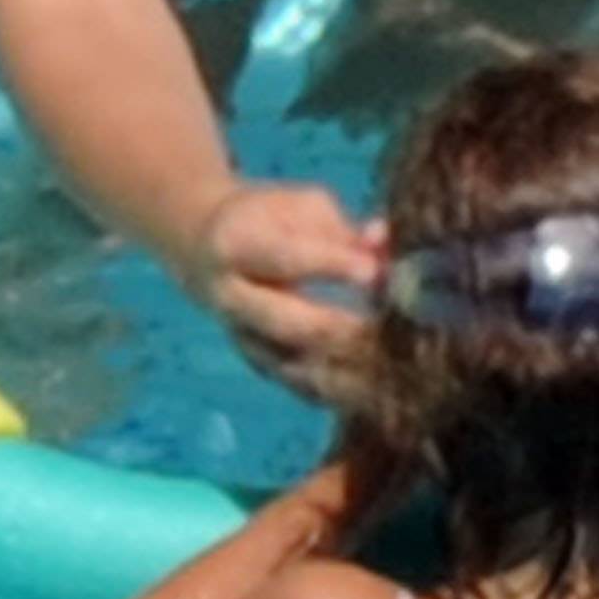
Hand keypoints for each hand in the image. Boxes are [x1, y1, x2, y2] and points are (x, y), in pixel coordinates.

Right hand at [181, 181, 386, 394]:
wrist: (206, 250)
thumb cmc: (267, 220)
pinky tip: (379, 388)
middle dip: (341, 327)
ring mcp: (242, 338)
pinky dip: (340, 391)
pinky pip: (301, 387)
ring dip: (344, 369)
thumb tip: (382, 243)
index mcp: (235, 246)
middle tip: (392, 325)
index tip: (375, 271)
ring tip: (392, 363)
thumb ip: (342, 230)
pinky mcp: (259, 364)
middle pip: (286, 323)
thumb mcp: (299, 208)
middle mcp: (231, 299)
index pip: (286, 259)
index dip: (333, 266)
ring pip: (294, 365)